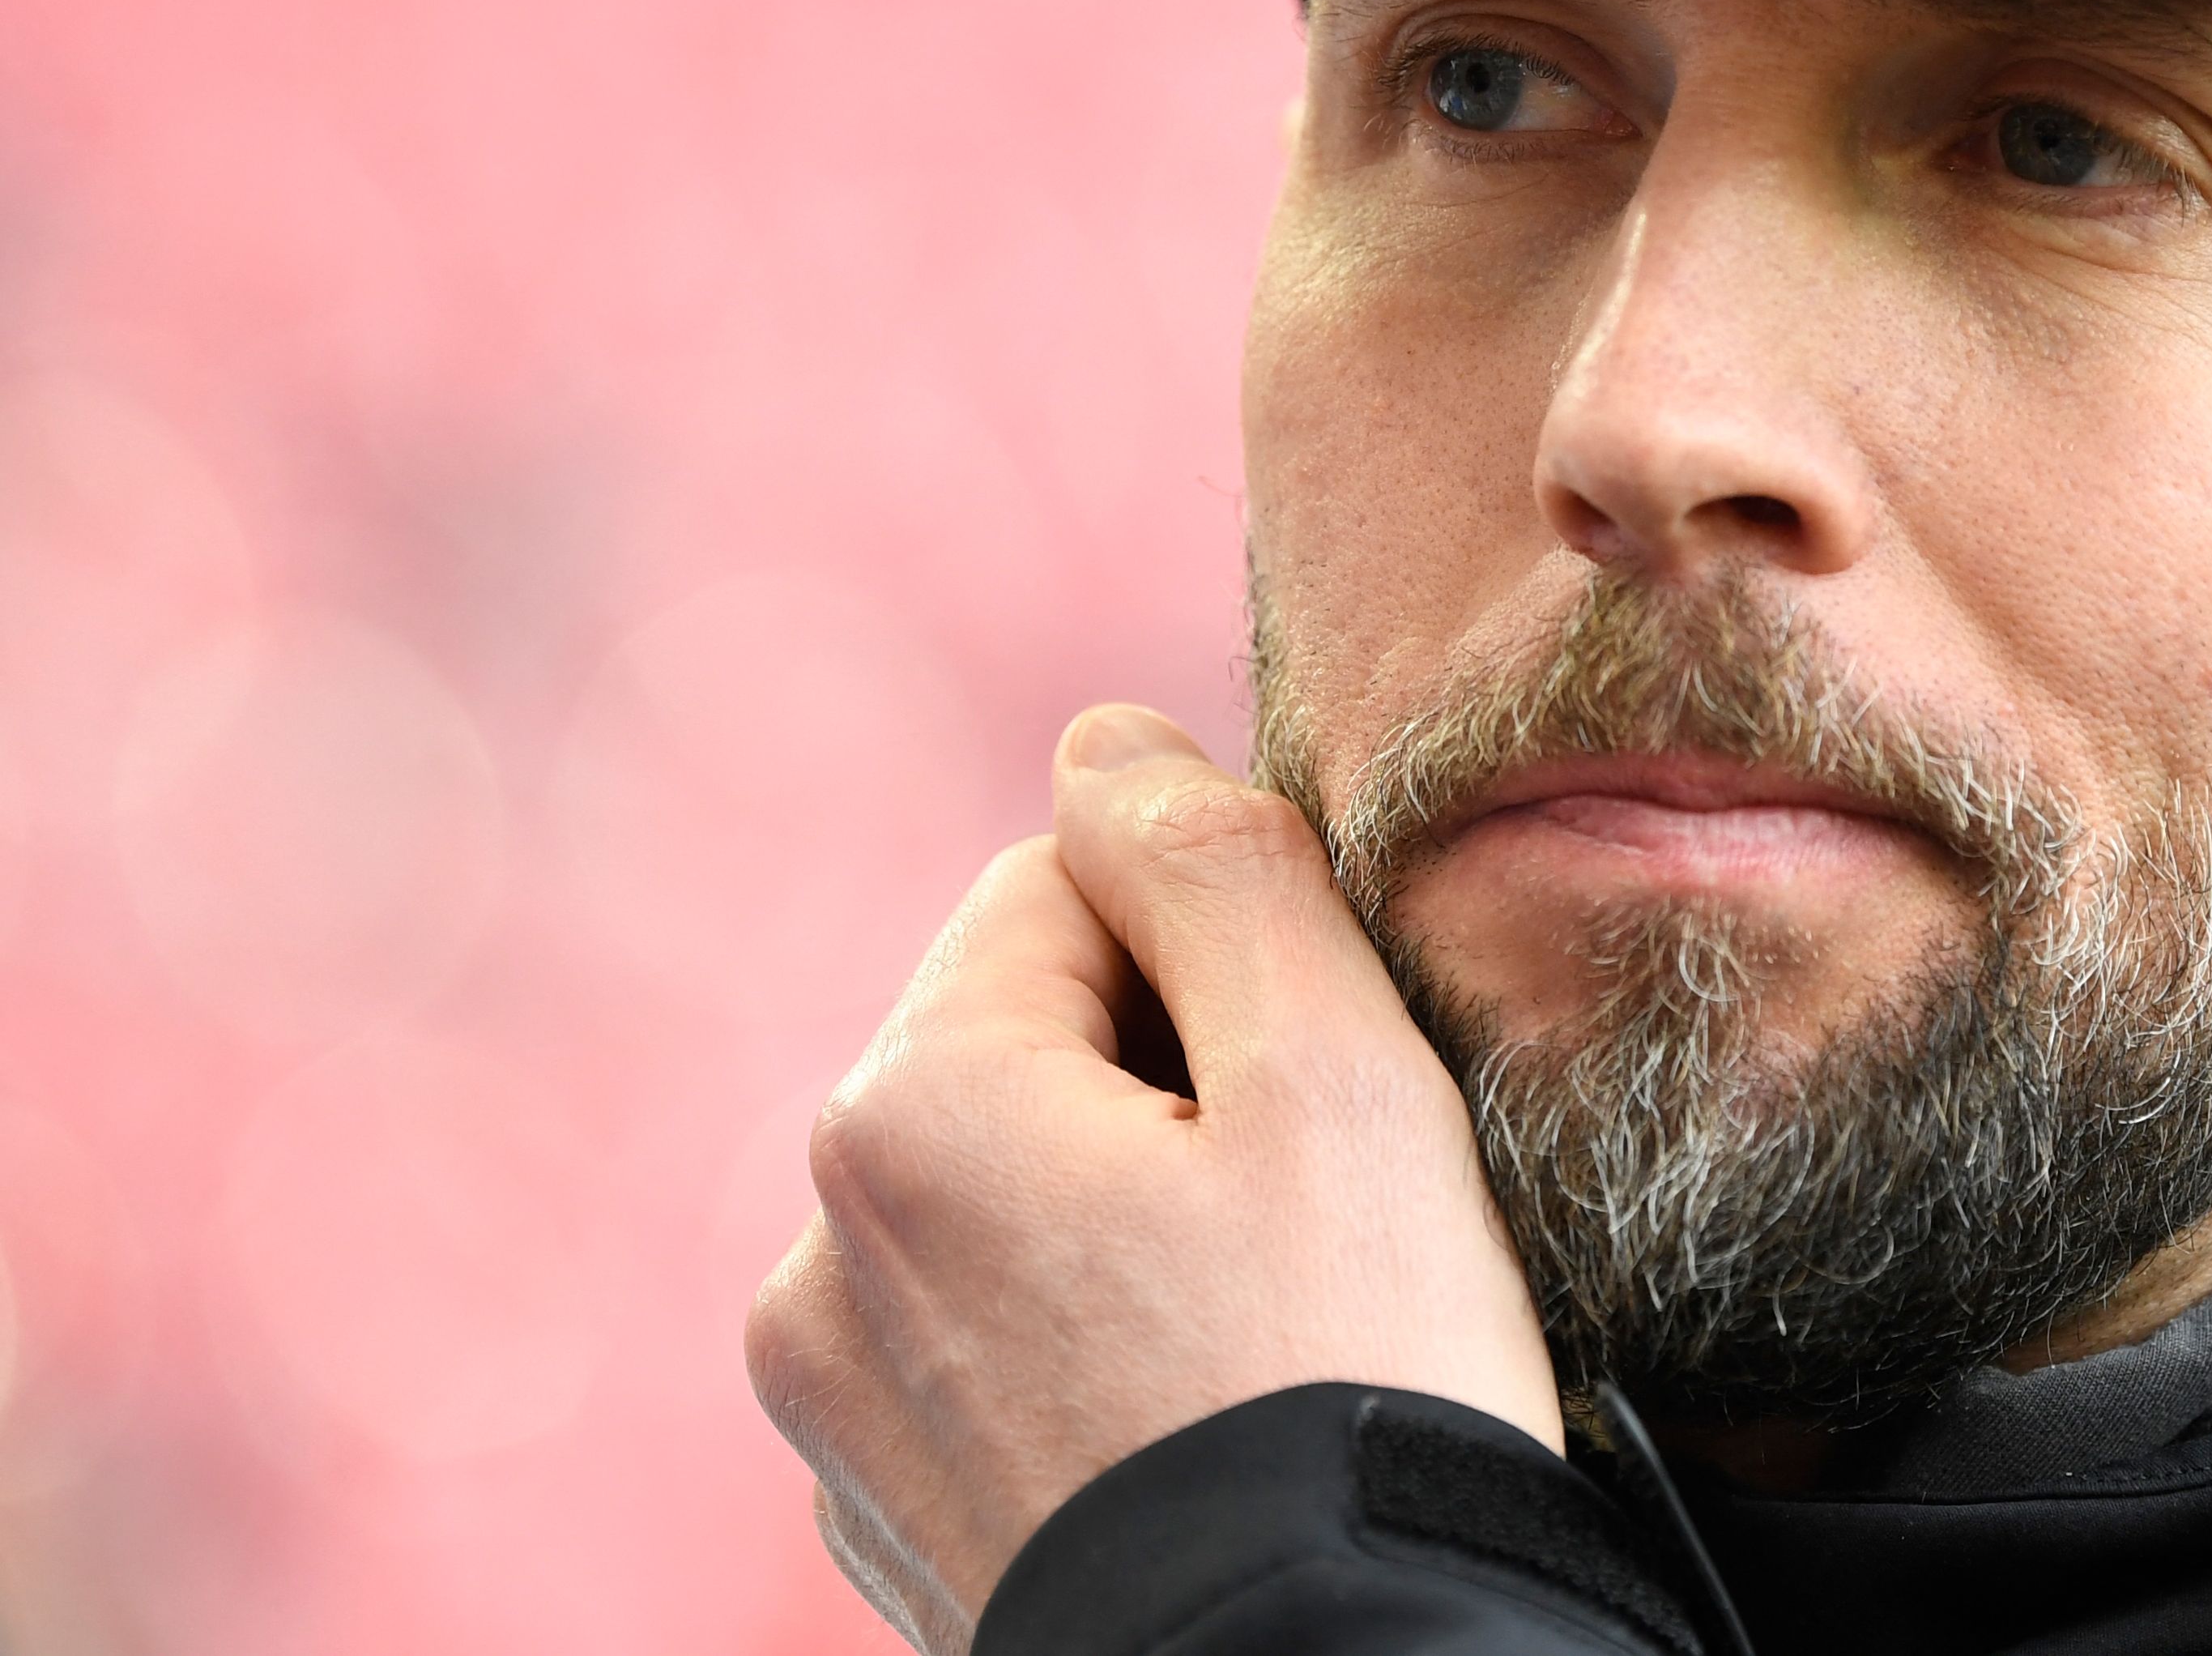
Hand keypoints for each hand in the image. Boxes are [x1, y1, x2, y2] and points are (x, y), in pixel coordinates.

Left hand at [745, 706, 1562, 1653]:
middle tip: (1304, 1223)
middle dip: (1167, 1088)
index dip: (1226, 956)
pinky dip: (1087, 1354)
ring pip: (1009, 1198)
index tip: (1310, 1094)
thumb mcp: (1334, 1073)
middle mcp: (813, 1255)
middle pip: (1028, 1045)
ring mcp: (830, 1409)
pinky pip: (987, 1348)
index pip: (1070, 885)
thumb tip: (1101, 741)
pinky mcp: (877, 1520)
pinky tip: (1191, 1424)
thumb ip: (1214, 864)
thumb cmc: (1349, 1382)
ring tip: (1253, 1337)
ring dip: (1124, 1220)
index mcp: (904, 1110)